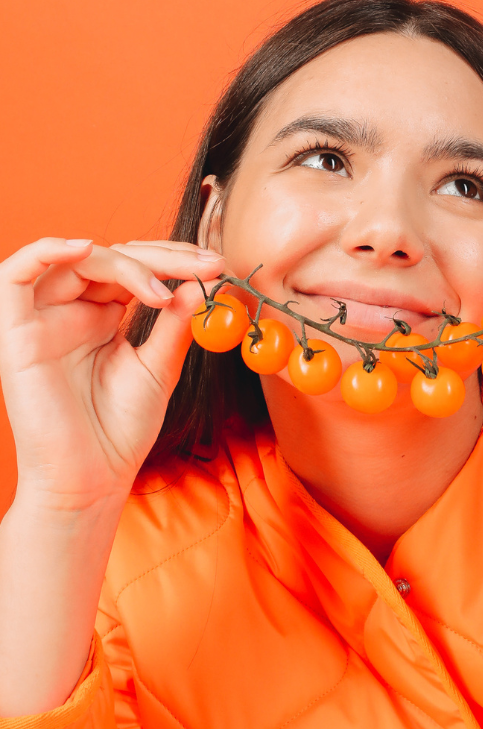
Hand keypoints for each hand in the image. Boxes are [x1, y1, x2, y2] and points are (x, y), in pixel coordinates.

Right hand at [0, 237, 224, 510]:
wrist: (92, 480)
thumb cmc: (120, 432)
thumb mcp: (158, 369)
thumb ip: (174, 324)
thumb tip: (200, 283)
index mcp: (100, 318)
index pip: (134, 270)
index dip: (173, 262)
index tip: (217, 267)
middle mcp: (70, 313)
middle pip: (109, 258)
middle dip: (161, 257)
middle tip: (206, 265)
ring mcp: (42, 320)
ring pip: (74, 261)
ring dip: (122, 263)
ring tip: (160, 289)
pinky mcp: (16, 333)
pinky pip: (14, 276)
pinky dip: (46, 251)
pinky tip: (86, 248)